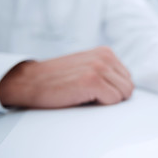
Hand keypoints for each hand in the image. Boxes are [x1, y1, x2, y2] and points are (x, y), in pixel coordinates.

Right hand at [0, 47, 133, 108]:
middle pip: (128, 88)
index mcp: (106, 52)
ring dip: (106, 101)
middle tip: (91, 96)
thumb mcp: (88, 67)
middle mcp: (105, 57)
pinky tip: (82, 98)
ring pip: (123, 95)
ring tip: (86, 96)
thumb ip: (108, 72)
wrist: (29, 81)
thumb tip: (129, 89)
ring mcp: (99, 67)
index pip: (128, 79)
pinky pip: (113, 100)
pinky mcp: (92, 81)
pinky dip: (100, 105)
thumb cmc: (59, 79)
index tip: (95, 91)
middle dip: (113, 97)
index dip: (113, 91)